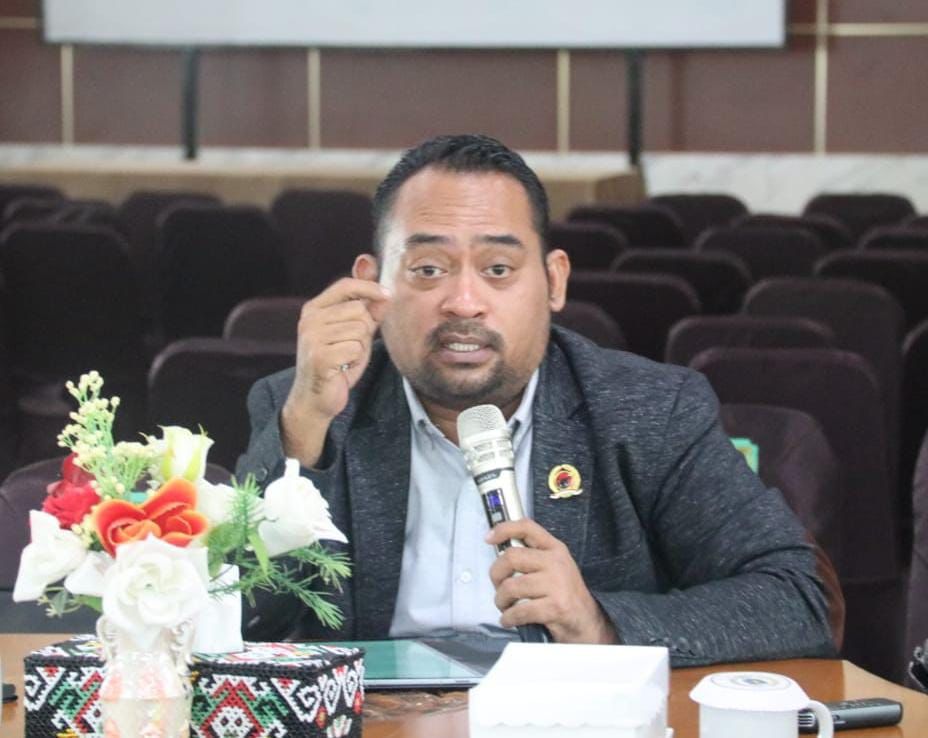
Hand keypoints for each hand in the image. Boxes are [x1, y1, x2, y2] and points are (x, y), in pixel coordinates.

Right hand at [281, 278, 390, 465]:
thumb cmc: (337, 363)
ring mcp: (312, 337)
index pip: (345, 285)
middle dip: (365, 329)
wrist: (315, 398)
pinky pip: (355, 348)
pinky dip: (355, 360)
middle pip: (358, 309)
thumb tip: (386, 294)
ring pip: (359, 329)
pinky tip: (342, 367)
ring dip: (360, 347)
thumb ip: (367, 312)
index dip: (370, 287)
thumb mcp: (354, 333)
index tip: (388, 294)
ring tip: (345, 358)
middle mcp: (309, 320)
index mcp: (314, 309)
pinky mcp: (319, 356)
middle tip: (351, 347)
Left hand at [487, 519, 616, 643]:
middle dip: (496, 575)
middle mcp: (556, 562)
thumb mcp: (555, 567)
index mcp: (555, 549)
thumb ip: (532, 557)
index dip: (504, 529)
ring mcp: (556, 584)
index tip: (489, 537)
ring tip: (505, 606)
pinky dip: (508, 618)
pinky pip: (519, 611)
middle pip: (511, 557)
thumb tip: (500, 557)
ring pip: (511, 586)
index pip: (527, 527)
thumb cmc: (566, 595)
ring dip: (501, 600)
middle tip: (498, 586)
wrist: (588, 621)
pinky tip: (510, 619)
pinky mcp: (555, 606)